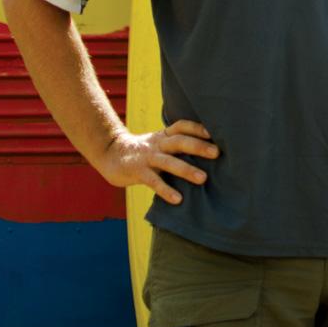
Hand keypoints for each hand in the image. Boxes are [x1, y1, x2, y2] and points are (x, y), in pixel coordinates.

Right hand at [95, 120, 218, 204]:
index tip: (215, 132)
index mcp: (164, 135)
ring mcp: (147, 157)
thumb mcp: (160, 143)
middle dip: (198, 146)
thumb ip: (179, 145)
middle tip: (217, 153)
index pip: (182, 126)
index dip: (197, 127)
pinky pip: (153, 181)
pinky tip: (178, 199)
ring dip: (186, 170)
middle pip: (179, 141)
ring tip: (203, 179)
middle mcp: (157, 144)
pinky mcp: (137, 172)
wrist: (110, 155)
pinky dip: (166, 190)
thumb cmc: (145, 152)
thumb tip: (210, 152)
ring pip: (168, 162)